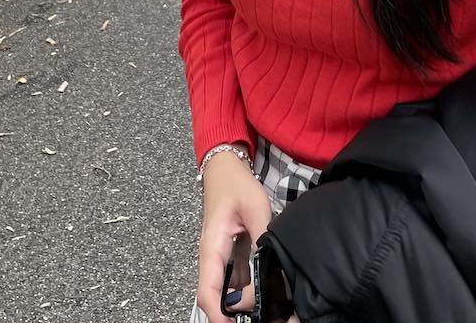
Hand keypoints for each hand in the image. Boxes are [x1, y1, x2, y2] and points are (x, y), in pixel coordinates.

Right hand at [196, 150, 271, 319]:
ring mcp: (220, 257)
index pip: (207, 292)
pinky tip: (266, 288)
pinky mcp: (229, 254)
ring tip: (267, 306)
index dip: (218, 315)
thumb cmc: (234, 183)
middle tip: (260, 315)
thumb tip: (268, 262)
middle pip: (216, 297)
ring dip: (242, 302)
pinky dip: (248, 288)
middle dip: (233, 312)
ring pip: (227, 290)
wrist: (225, 168)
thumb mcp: (254, 205)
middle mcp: (212, 257)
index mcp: (211, 248)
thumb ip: (261, 234)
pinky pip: (236, 279)